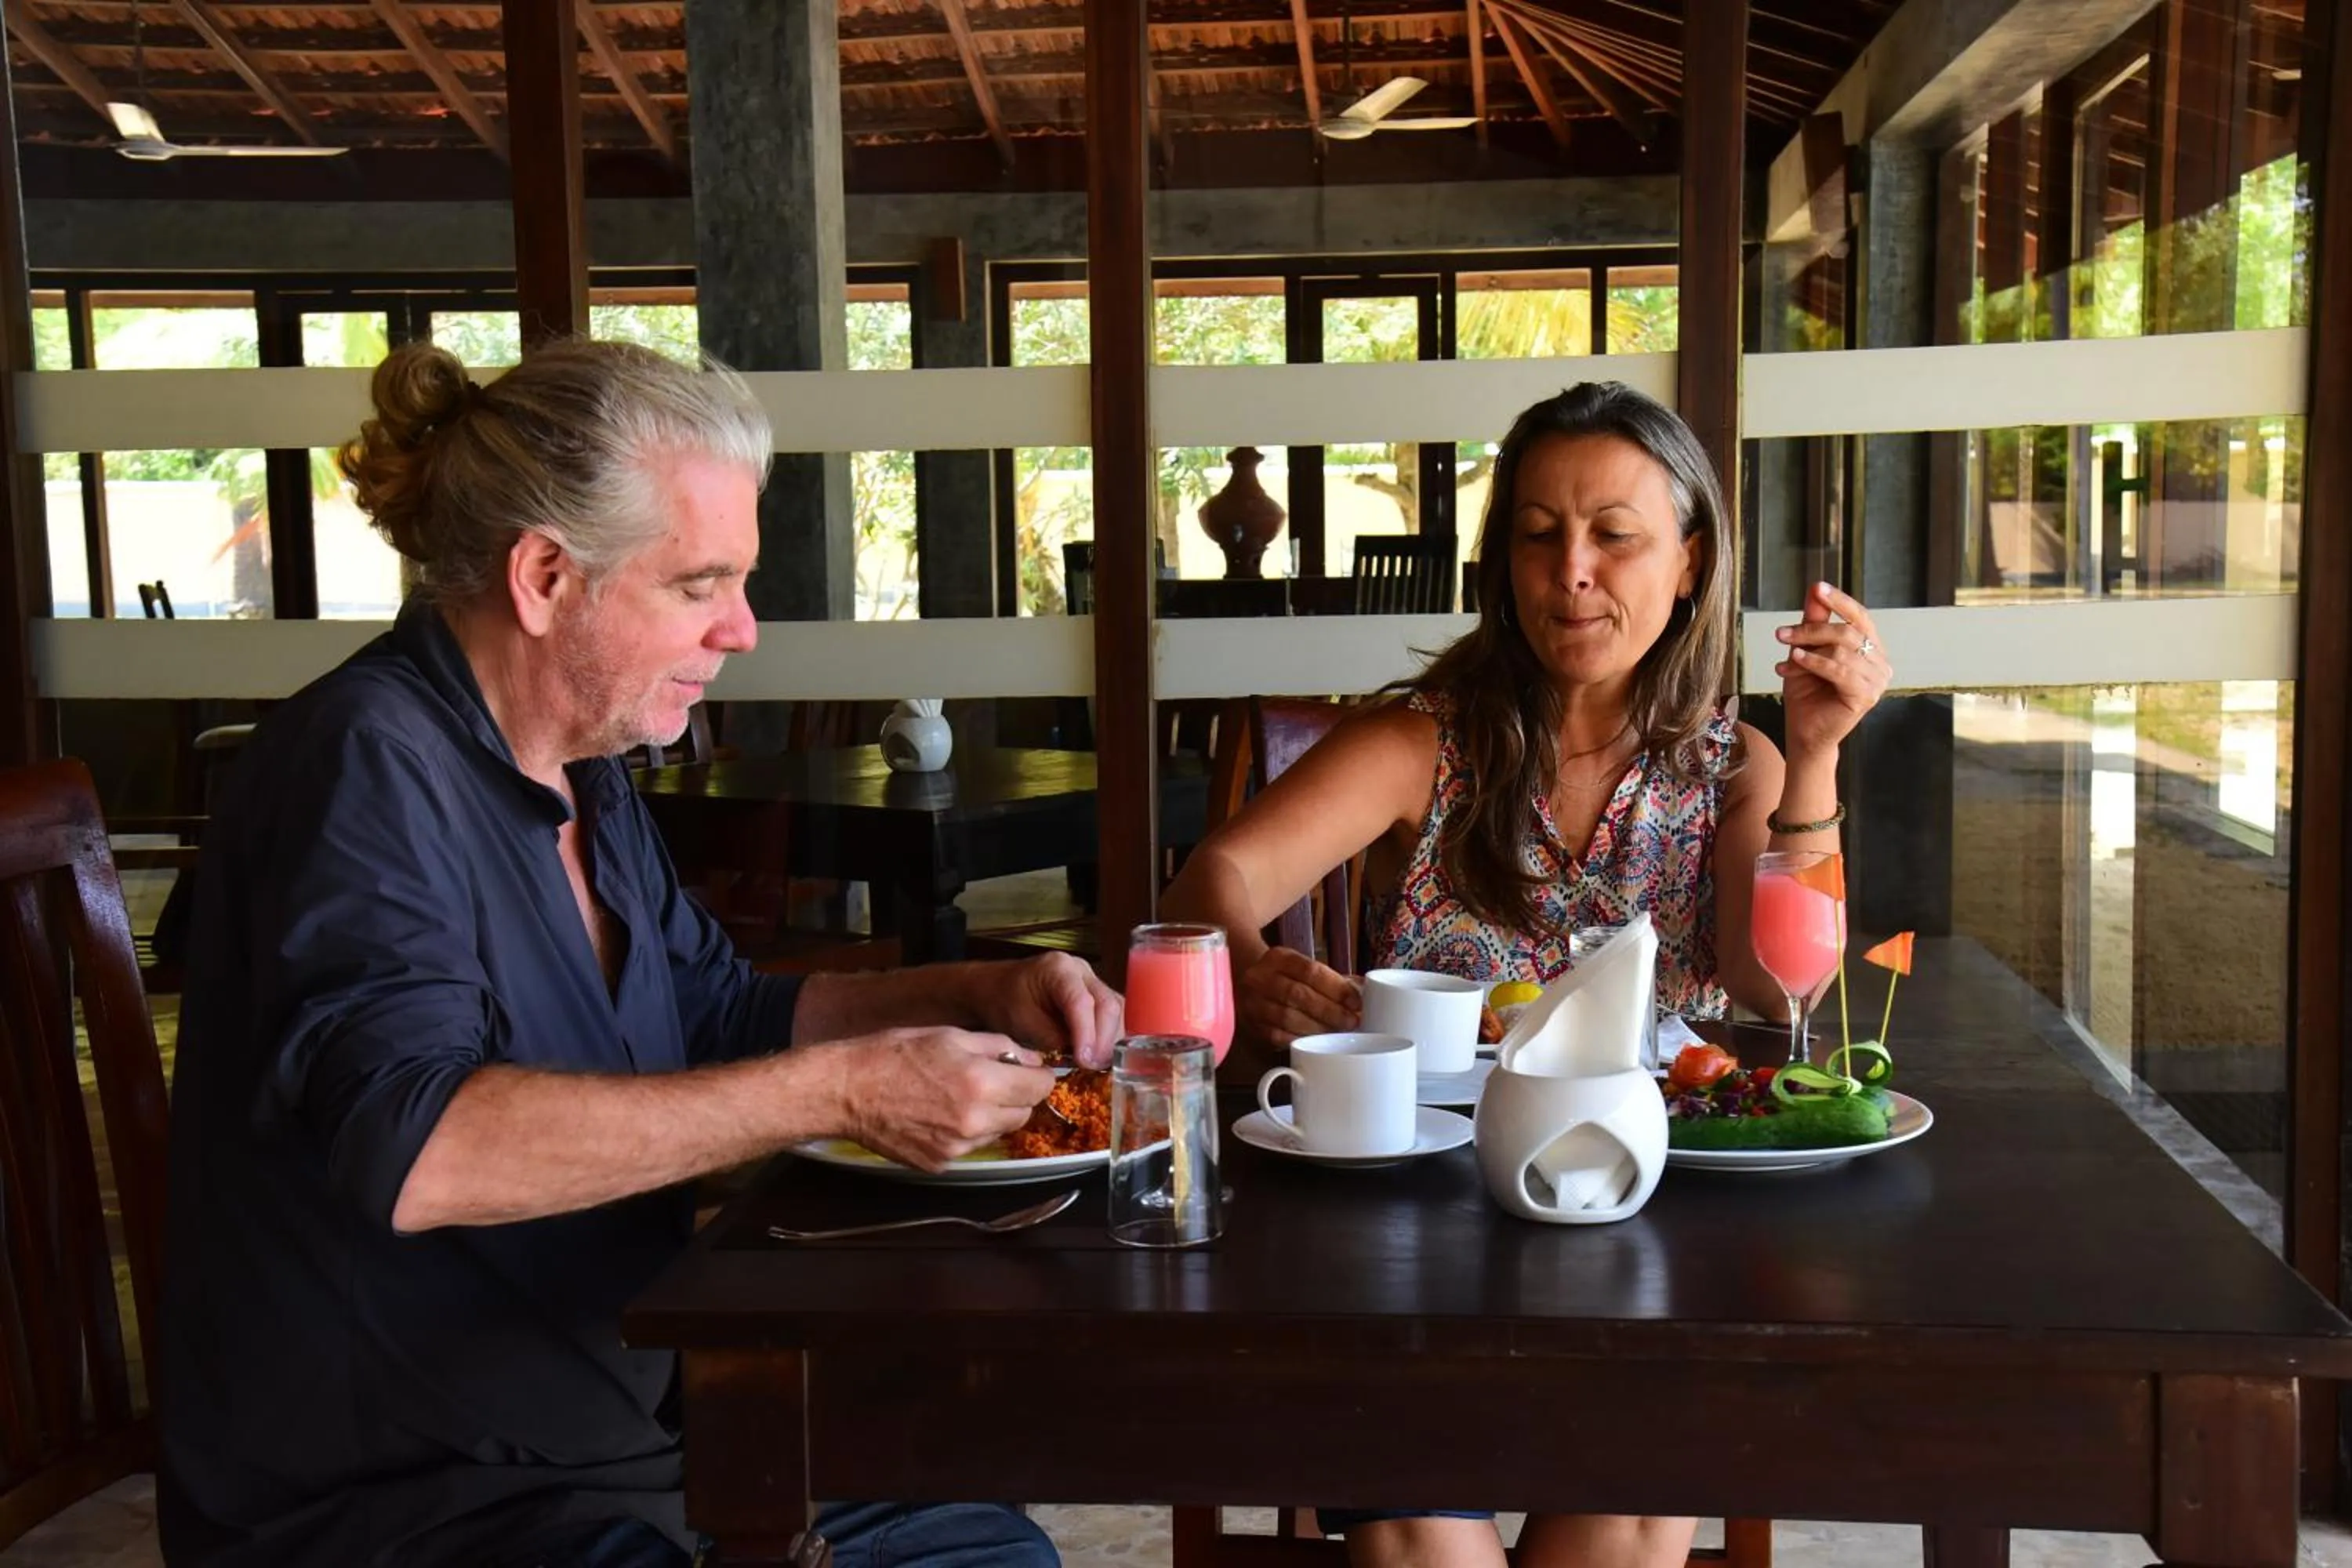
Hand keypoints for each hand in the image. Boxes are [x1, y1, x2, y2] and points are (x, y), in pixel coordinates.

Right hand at [834, 1028, 1055, 1170]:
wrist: (847, 1090)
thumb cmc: (894, 1054)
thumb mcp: (951, 1035)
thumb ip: (999, 1047)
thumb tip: (1029, 1060)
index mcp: (981, 1082)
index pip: (1040, 1087)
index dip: (1036, 1075)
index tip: (1025, 1069)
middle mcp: (975, 1120)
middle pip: (1024, 1113)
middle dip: (1015, 1096)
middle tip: (988, 1079)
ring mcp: (958, 1147)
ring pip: (999, 1132)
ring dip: (991, 1115)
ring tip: (957, 1095)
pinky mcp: (941, 1163)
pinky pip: (971, 1147)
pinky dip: (965, 1132)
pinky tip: (938, 1114)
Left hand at [962, 952, 1122, 1068]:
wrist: (998, 988)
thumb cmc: (1005, 1002)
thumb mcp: (1022, 1022)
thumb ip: (1054, 1038)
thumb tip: (1083, 1055)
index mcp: (1058, 969)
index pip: (1081, 1002)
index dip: (1087, 1034)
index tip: (1085, 1061)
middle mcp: (1081, 970)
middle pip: (1107, 1004)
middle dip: (1104, 1041)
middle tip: (1094, 1067)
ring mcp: (1091, 980)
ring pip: (1116, 1010)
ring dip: (1111, 1040)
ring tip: (1098, 1065)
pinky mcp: (1095, 993)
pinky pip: (1111, 1014)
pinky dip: (1109, 1036)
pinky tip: (1102, 1056)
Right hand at [1239, 947, 1361, 1049]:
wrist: (1246, 983)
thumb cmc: (1286, 977)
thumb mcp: (1303, 967)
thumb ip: (1333, 979)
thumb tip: (1366, 990)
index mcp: (1278, 958)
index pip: (1310, 970)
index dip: (1336, 988)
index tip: (1356, 1002)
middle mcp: (1260, 978)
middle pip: (1297, 995)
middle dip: (1330, 1011)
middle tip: (1351, 1021)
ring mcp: (1253, 1003)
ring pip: (1287, 1018)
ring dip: (1317, 1028)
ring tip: (1337, 1032)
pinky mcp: (1252, 1026)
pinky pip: (1277, 1036)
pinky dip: (1300, 1039)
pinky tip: (1316, 1041)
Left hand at [1774, 582, 1890, 757]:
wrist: (1803, 731)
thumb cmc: (1807, 692)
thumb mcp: (1806, 651)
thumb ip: (1815, 621)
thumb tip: (1815, 589)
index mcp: (1871, 648)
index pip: (1860, 617)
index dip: (1840, 601)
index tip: (1818, 588)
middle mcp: (1880, 663)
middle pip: (1847, 632)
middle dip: (1811, 629)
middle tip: (1782, 633)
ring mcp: (1877, 681)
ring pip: (1842, 649)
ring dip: (1808, 649)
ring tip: (1786, 654)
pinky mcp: (1866, 697)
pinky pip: (1840, 670)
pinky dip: (1815, 662)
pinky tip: (1794, 662)